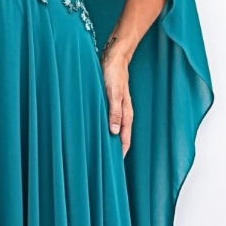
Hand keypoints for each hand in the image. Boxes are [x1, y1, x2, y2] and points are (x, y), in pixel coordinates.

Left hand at [100, 40, 132, 156]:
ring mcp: (118, 109)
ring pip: (116, 130)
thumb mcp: (113, 94)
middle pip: (121, 137)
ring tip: (103, 154)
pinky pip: (110, 121)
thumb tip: (114, 132)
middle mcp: (123, 114)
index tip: (115, 167)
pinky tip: (100, 133)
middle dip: (116, 150)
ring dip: (111, 141)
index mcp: (126, 114)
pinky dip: (106, 130)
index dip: (121, 152)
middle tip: (108, 166)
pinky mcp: (112, 104)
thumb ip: (114, 113)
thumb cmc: (112, 75)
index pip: (125, 139)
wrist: (114, 58)